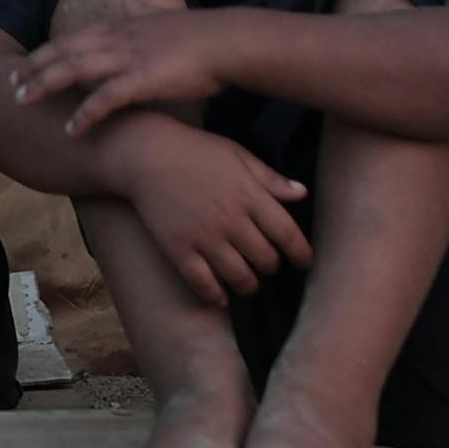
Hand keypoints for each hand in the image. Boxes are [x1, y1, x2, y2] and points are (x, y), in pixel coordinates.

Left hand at [15, 5, 227, 134]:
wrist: (226, 42)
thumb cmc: (200, 34)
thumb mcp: (164, 15)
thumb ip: (143, 8)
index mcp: (121, 25)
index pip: (71, 38)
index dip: (44, 52)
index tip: (22, 65)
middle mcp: (117, 38)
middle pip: (64, 52)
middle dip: (33, 68)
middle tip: (9, 86)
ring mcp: (128, 57)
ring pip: (75, 69)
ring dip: (45, 84)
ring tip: (23, 101)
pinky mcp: (143, 79)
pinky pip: (107, 98)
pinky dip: (86, 113)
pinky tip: (71, 128)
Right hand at [95, 118, 306, 305]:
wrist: (144, 154)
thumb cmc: (195, 151)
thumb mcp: (237, 155)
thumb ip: (270, 178)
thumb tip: (302, 194)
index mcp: (248, 194)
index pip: (287, 234)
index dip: (301, 253)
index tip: (304, 261)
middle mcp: (230, 219)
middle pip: (266, 260)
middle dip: (271, 266)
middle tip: (267, 264)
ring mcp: (204, 237)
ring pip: (240, 277)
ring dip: (249, 284)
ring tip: (247, 280)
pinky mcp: (178, 249)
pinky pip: (203, 284)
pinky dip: (216, 296)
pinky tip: (221, 296)